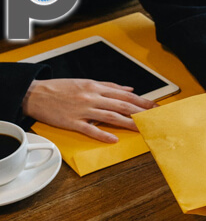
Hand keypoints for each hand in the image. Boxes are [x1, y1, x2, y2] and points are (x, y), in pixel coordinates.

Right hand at [22, 79, 156, 142]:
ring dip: (128, 123)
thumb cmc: (61, 88)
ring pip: (110, 116)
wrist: (35, 93)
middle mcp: (92, 97)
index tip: (155, 106)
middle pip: (122, 105)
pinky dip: (102, 134)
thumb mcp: (87, 82)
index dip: (142, 101)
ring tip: (141, 128)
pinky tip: (113, 139)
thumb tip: (129, 89)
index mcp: (96, 87)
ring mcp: (83, 110)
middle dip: (141, 112)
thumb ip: (110, 86)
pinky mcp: (72, 122)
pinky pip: (89, 129)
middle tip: (155, 117)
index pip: (125, 95)